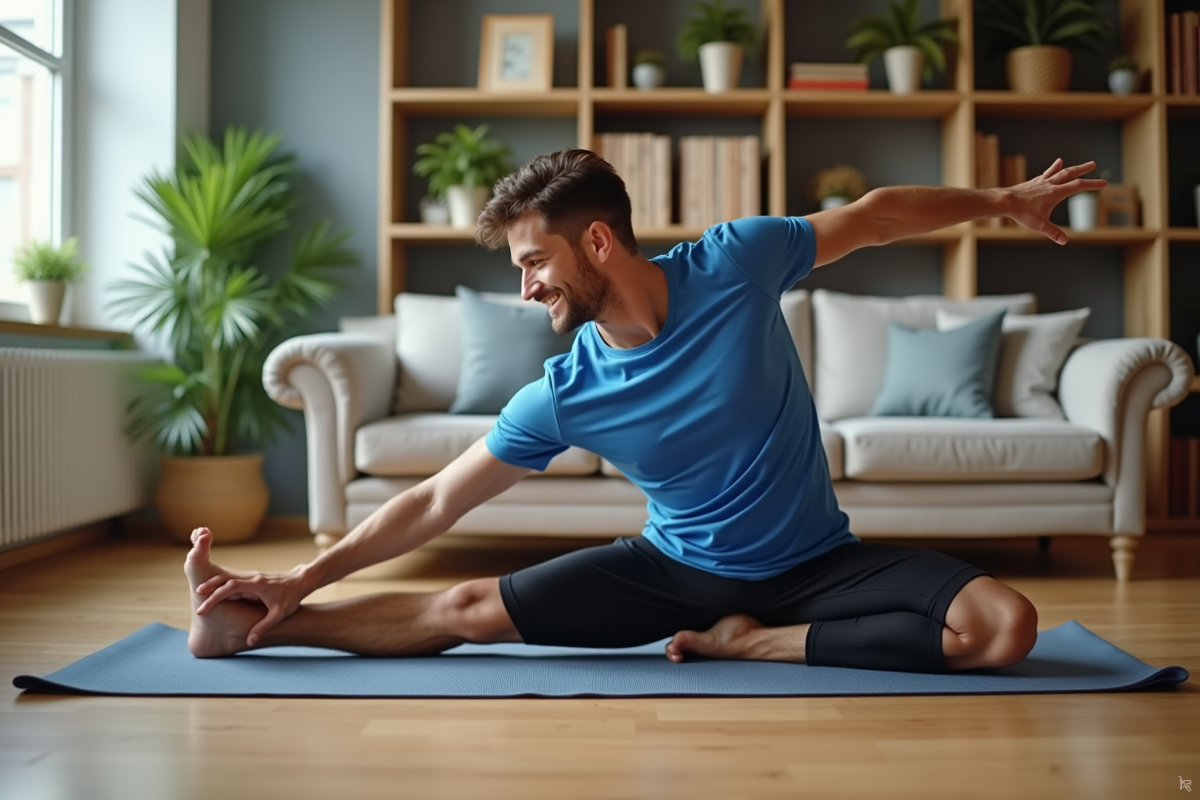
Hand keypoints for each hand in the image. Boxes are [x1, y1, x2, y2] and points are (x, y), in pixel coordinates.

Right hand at [195, 564, 311, 647]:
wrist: (301, 580)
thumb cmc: (291, 597)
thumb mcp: (279, 614)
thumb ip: (263, 627)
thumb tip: (250, 641)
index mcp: (257, 585)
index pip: (230, 588)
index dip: (215, 597)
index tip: (203, 608)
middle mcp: (252, 577)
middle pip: (226, 578)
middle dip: (210, 586)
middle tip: (196, 594)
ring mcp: (252, 576)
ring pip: (229, 577)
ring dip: (215, 583)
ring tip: (200, 592)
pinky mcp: (253, 578)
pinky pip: (235, 579)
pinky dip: (223, 583)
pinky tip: (215, 589)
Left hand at [1007, 159, 1106, 244]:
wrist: (1005, 201)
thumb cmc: (1022, 213)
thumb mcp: (1039, 225)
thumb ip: (1053, 232)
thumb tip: (1064, 241)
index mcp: (1056, 193)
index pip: (1078, 186)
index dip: (1092, 184)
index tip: (1104, 183)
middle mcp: (1051, 184)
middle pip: (1071, 174)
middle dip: (1084, 170)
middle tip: (1094, 164)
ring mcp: (1043, 181)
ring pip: (1061, 172)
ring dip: (1073, 168)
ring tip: (1083, 165)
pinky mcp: (1035, 182)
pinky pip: (1048, 173)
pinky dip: (1055, 168)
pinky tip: (1059, 162)